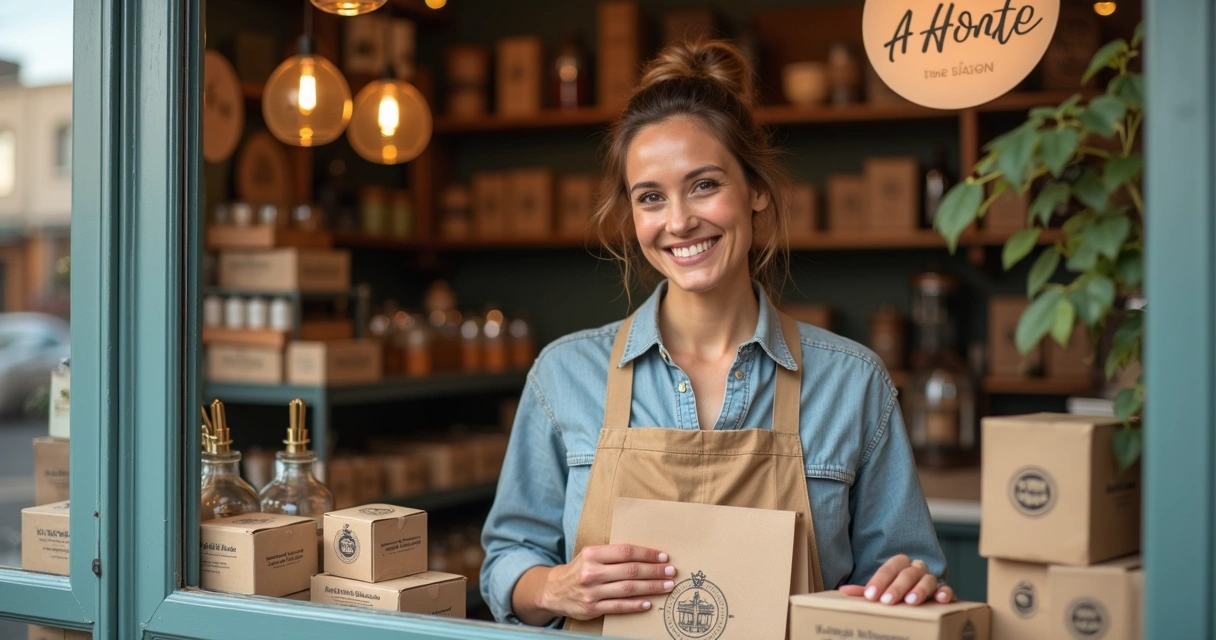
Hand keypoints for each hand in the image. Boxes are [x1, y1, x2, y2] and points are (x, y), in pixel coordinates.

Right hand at [539, 544, 676, 619]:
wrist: (554, 590)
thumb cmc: (579, 569)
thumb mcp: (590, 555)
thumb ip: (612, 555)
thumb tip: (645, 555)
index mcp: (592, 554)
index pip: (626, 552)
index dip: (647, 554)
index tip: (663, 556)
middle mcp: (591, 572)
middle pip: (630, 570)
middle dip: (654, 571)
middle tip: (671, 571)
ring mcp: (592, 592)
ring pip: (628, 589)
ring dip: (651, 587)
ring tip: (667, 586)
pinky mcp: (592, 608)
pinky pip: (619, 606)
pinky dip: (636, 605)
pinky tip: (649, 602)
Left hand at [839, 555, 953, 605]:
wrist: (918, 598)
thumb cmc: (896, 594)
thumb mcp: (881, 592)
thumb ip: (866, 591)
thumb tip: (844, 590)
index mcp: (900, 566)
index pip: (889, 567)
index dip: (880, 580)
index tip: (871, 596)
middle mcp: (916, 569)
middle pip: (908, 572)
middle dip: (897, 587)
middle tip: (887, 601)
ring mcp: (931, 580)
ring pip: (927, 579)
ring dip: (919, 590)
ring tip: (911, 602)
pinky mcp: (945, 592)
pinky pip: (948, 589)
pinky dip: (945, 592)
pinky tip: (941, 599)